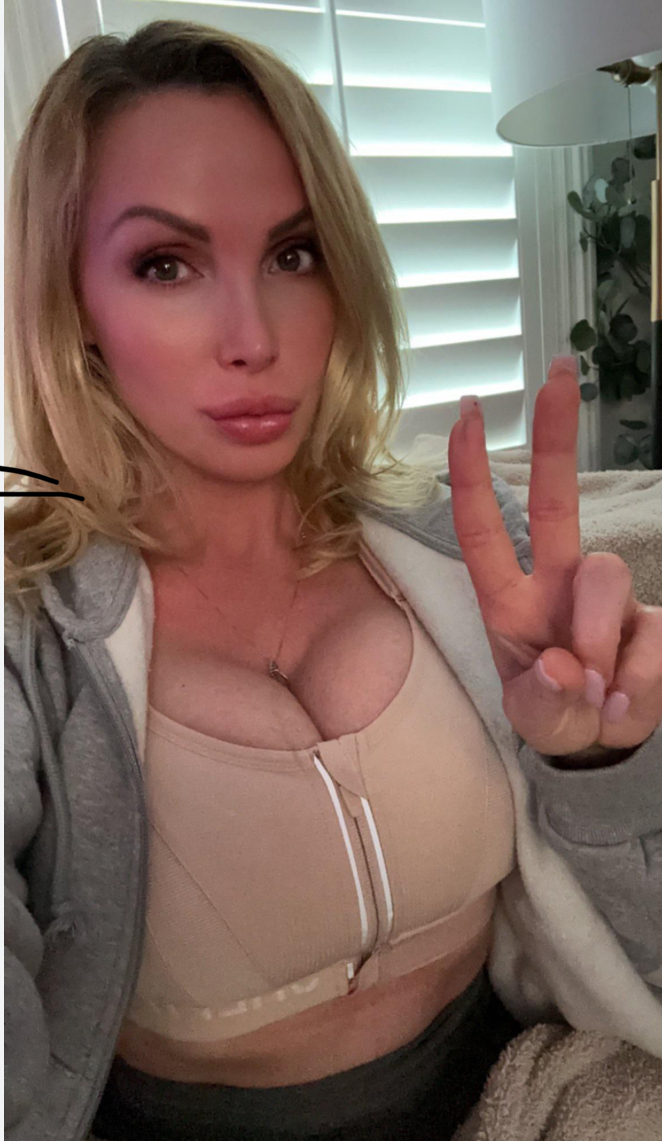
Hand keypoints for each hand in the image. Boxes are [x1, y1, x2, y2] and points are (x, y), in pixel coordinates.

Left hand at [447, 356, 661, 757]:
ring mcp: (609, 596)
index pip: (484, 529)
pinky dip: (637, 686)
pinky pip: (652, 640)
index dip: (472, 474)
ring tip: (594, 699)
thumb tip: (567, 667)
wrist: (605, 748)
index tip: (469, 412)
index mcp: (510, 600)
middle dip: (554, 436)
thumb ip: (546, 701)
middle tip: (559, 371)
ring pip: (606, 582)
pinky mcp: (655, 619)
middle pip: (555, 501)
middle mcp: (558, 583)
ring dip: (598, 646)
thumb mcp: (537, 720)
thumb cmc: (554, 716)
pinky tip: (621, 705)